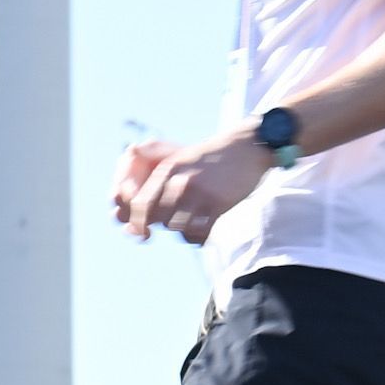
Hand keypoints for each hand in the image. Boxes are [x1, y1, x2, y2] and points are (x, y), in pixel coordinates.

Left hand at [114, 126, 265, 245]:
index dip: (138, 223)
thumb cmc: (210, 159)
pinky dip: (200, 236)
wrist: (246, 147)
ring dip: (185, 230)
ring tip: (196, 222)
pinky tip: (206, 228)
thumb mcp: (181, 161)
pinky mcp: (219, 204)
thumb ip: (161, 184)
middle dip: (165, 225)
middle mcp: (181, 180)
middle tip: (180, 220)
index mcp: (167, 169)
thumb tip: (141, 215)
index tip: (144, 233)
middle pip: (159, 218)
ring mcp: (200, 193)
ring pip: (179, 228)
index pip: (141, 204)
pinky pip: (200, 232)